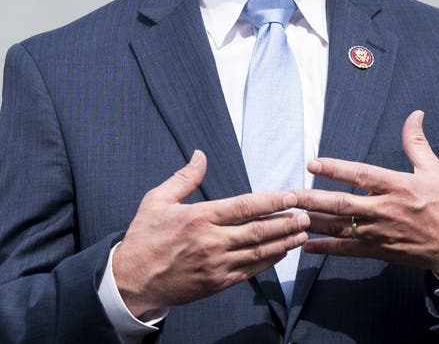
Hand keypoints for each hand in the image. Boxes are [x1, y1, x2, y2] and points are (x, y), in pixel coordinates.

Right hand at [113, 150, 309, 317]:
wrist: (131, 280)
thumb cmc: (144, 237)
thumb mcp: (157, 200)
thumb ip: (184, 178)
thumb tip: (201, 155)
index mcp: (199, 218)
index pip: (245, 207)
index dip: (272, 201)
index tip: (291, 196)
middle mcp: (211, 241)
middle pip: (258, 230)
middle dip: (286, 222)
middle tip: (307, 215)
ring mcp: (215, 265)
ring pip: (258, 252)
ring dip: (283, 242)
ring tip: (302, 233)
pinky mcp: (216, 283)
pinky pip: (249, 272)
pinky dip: (268, 262)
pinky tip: (281, 253)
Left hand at [291, 111, 438, 281]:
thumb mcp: (436, 170)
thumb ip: (416, 143)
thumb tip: (414, 114)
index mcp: (398, 186)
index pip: (360, 175)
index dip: (335, 169)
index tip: (312, 163)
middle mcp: (385, 210)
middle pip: (341, 204)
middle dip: (311, 199)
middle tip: (286, 195)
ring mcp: (380, 233)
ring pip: (339, 227)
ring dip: (312, 222)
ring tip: (288, 217)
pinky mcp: (379, 251)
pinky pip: (347, 250)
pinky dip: (325, 248)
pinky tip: (305, 245)